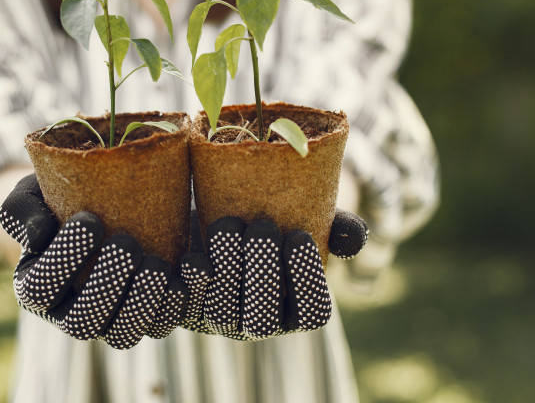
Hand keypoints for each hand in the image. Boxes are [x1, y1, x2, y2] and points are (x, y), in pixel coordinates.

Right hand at [0, 174, 186, 349]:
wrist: (115, 200)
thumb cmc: (68, 196)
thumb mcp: (35, 192)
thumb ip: (21, 209)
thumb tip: (38, 235)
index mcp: (38, 287)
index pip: (40, 290)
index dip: (62, 261)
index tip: (91, 220)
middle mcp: (72, 314)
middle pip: (82, 322)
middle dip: (106, 285)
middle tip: (128, 243)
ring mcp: (112, 322)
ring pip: (124, 334)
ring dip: (142, 301)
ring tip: (157, 263)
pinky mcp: (149, 318)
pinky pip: (162, 324)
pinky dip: (177, 302)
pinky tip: (189, 269)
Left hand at [180, 210, 367, 339]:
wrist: (214, 212)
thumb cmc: (273, 216)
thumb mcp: (307, 217)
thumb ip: (336, 226)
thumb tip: (353, 237)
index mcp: (295, 308)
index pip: (312, 314)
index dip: (307, 281)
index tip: (298, 236)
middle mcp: (257, 322)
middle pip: (263, 320)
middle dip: (263, 275)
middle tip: (261, 227)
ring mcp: (218, 320)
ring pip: (222, 313)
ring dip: (226, 271)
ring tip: (227, 226)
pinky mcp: (183, 309)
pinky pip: (181, 312)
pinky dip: (184, 287)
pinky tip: (190, 259)